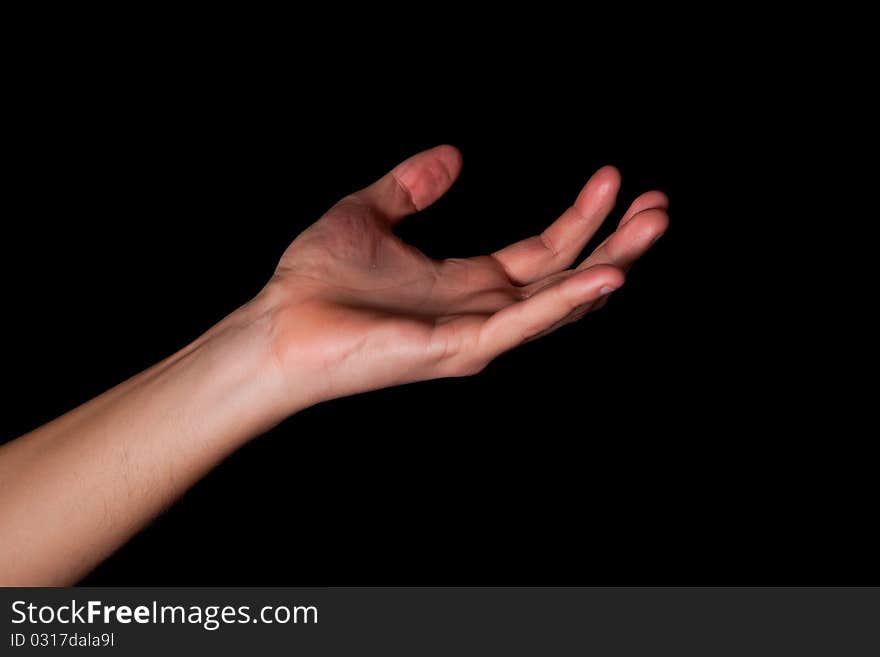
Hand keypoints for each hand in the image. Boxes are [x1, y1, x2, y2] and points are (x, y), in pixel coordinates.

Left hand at [260, 145, 667, 407]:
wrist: (275, 327)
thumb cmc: (314, 282)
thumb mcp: (369, 213)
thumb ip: (413, 187)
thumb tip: (452, 153)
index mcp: (466, 283)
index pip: (542, 251)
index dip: (582, 217)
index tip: (615, 177)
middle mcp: (481, 311)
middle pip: (567, 275)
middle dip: (617, 241)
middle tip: (660, 205)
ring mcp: (475, 334)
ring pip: (560, 300)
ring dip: (610, 264)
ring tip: (653, 226)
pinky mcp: (460, 349)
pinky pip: (524, 324)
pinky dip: (567, 302)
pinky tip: (607, 274)